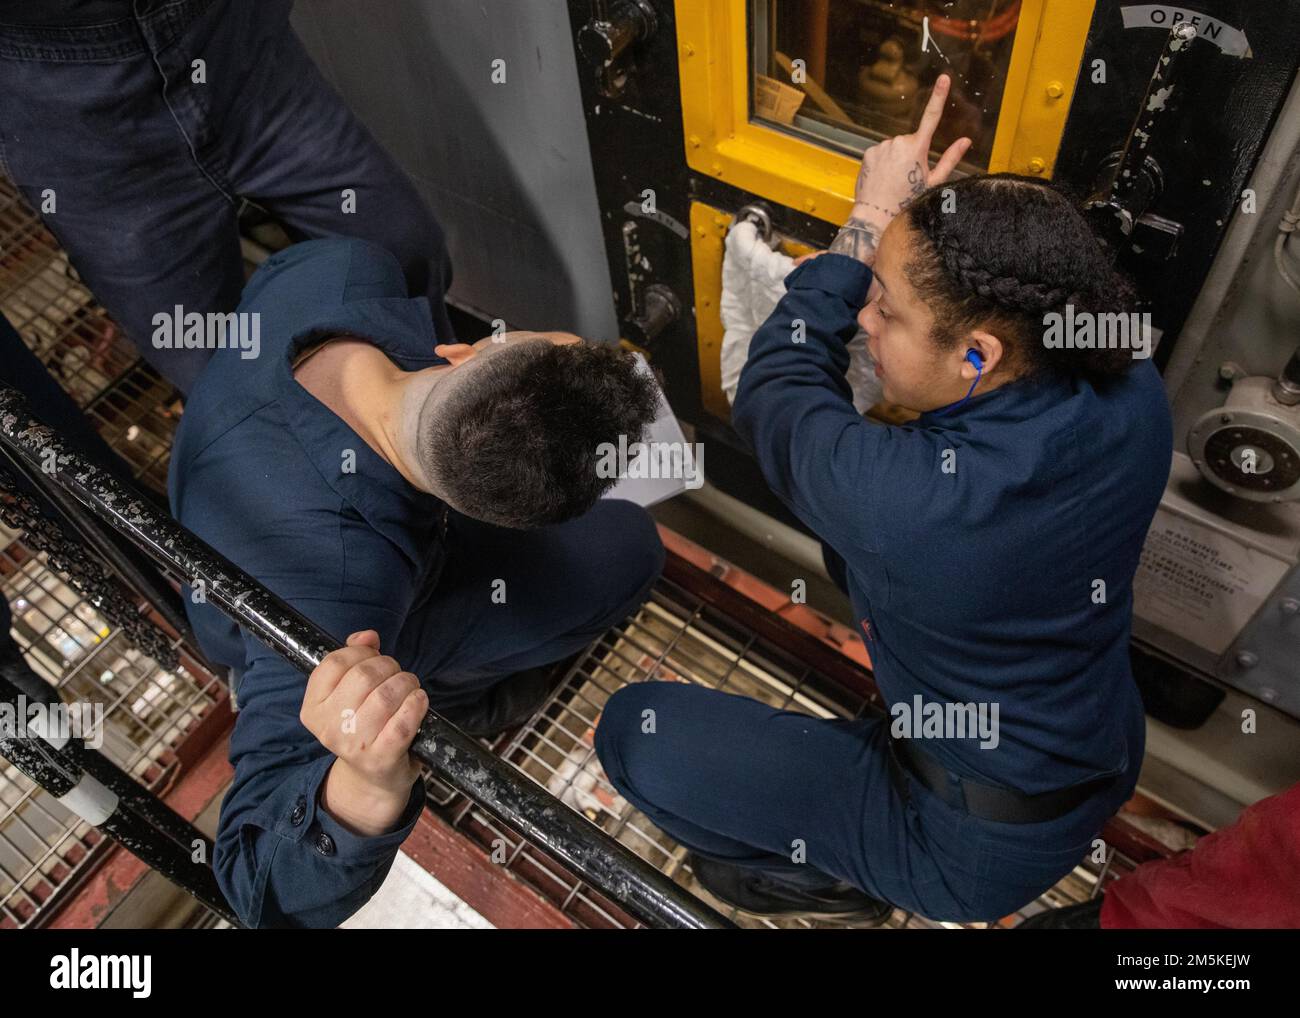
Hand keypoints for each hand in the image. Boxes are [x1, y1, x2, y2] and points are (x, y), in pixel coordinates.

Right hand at [302, 630, 427, 835]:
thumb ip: (354, 659)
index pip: (334, 663)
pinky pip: (403, 721)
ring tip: (409, 687)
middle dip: (388, 665)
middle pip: (363, 675)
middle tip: (397, 673)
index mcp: (313, 709)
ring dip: (406, 682)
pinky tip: (419, 701)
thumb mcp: (347, 695)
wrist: (374, 778)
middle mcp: (328, 729)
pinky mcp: (381, 758)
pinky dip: (417, 704)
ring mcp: (354, 745)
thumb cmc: (362, 727)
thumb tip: (367, 636)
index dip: (360, 652)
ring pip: (386, 695)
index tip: (373, 658)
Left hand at [849, 73, 970, 227]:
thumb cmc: (907, 202)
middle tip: (908, 178)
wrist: (875, 216)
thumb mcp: (933, 183)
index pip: (931, 116)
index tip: (943, 78)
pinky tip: (883, 178)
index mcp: (917, 148)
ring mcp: (882, 147)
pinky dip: (883, 162)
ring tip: (894, 181)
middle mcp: (899, 142)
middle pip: (911, 141)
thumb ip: (950, 159)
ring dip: (896, 159)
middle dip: (912, 154)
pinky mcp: (868, 152)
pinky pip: (881, 152)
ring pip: (895, 147)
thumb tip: (966, 141)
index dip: (939, 96)